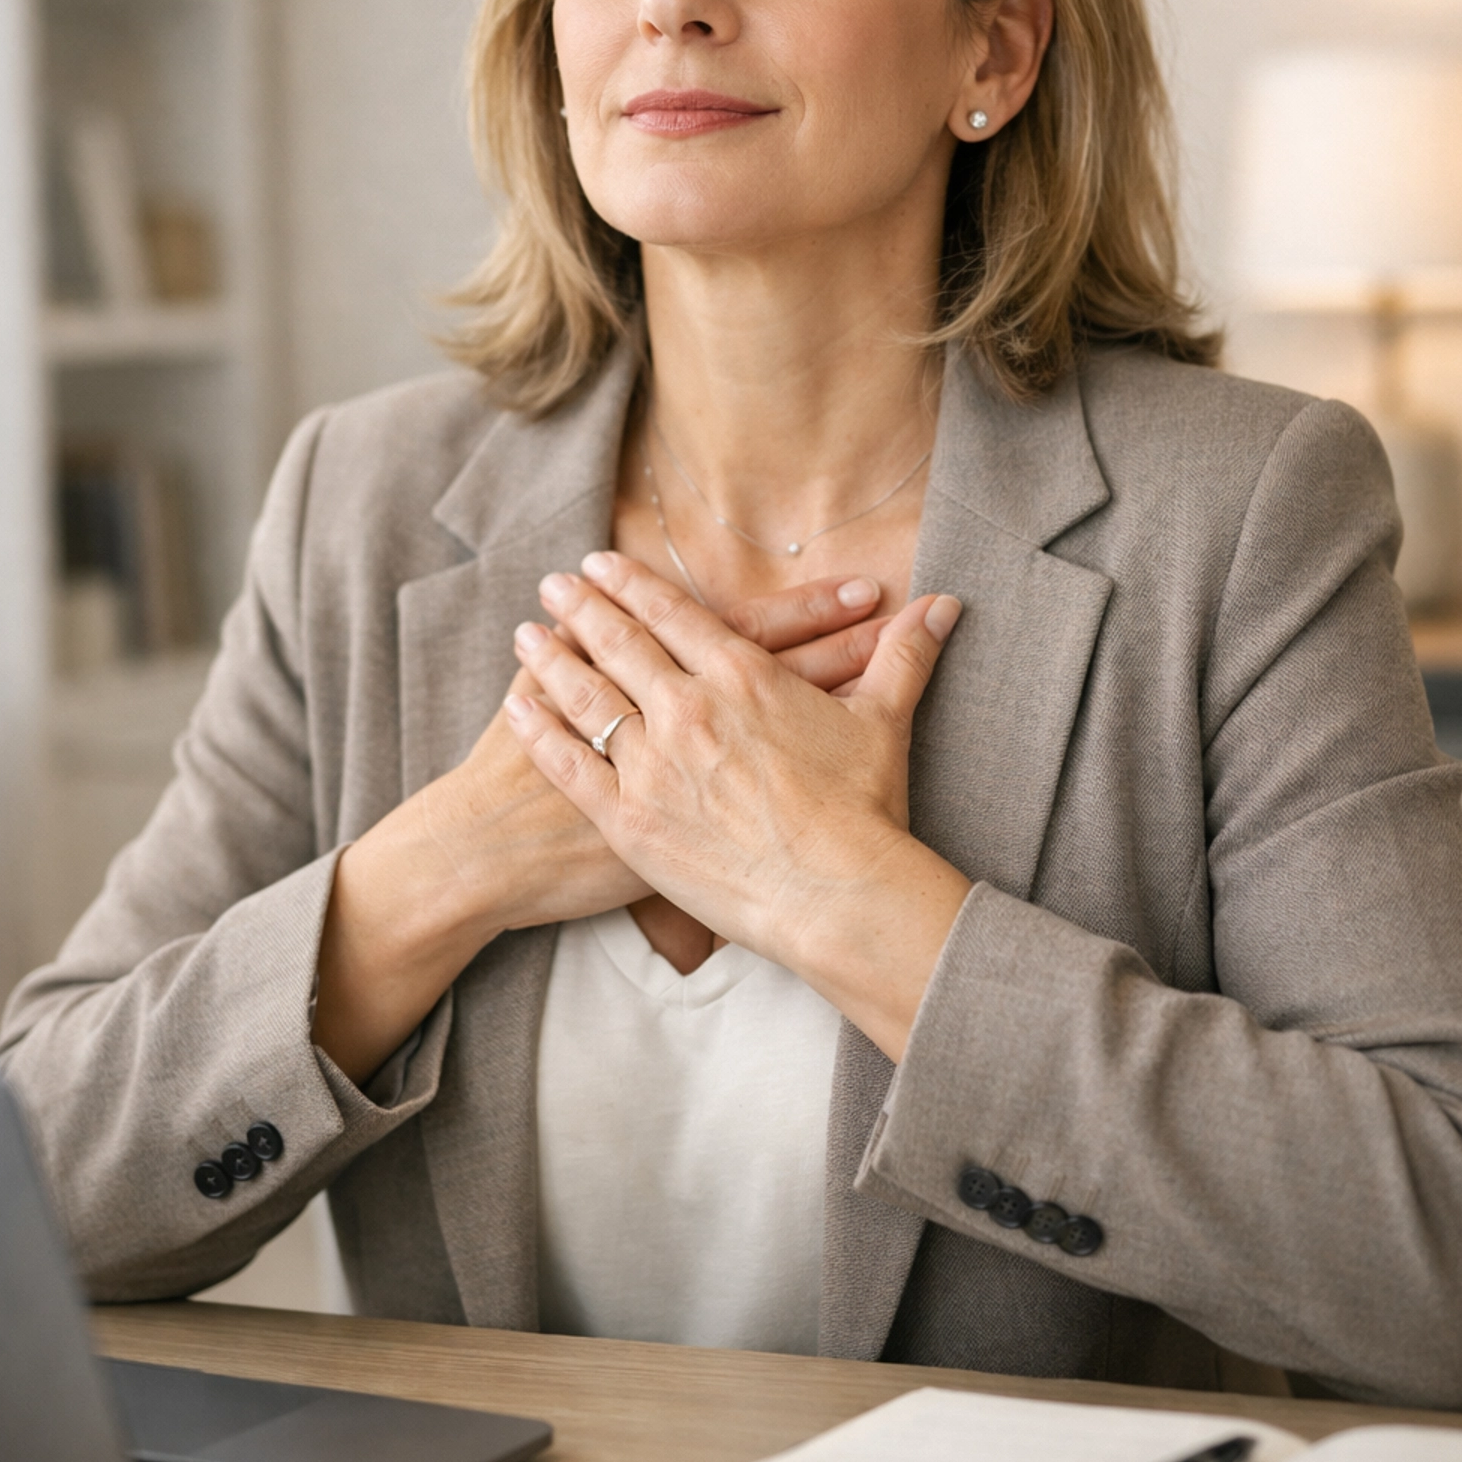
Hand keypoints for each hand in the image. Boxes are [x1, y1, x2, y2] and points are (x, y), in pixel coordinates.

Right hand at [311, 572, 893, 1080]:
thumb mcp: (546, 689)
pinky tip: (857, 768)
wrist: (492, 846)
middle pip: (782, 673)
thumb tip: (627, 610)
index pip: (749, 633)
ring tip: (896, 672)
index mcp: (657, 686)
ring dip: (842, 697)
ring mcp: (700, 780)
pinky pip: (778, 801)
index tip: (867, 587)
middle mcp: (688, 725)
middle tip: (900, 607)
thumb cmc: (517, 770)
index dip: (808, 612)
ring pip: (788, 733)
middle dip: (840, 640)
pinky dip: (818, 780)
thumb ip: (594, 649)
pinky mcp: (699, 828)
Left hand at [504, 552, 972, 1057]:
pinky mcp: (630, 820)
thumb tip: (945, 605)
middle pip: (619, 643)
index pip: (674, 615)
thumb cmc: (866, 812)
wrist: (839, 895)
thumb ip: (904, 657)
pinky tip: (515, 705)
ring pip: (586, 696)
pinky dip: (539, 729)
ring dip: (551, 658)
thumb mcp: (884, 723)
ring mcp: (653, 764)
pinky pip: (570, 764)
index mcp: (743, 677)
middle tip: (550, 583)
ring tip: (526, 632)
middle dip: (581, 608)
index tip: (600, 565)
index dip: (632, 586)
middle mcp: (689, 709)